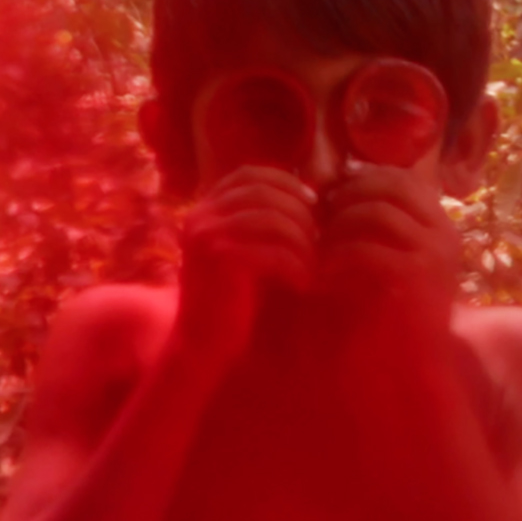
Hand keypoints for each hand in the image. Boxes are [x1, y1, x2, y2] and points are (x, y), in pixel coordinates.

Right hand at [175, 165, 317, 366]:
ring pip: (271, 218)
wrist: (202, 346)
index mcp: (205, 208)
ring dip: (301, 240)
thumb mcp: (246, 249)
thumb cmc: (233, 299)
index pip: (250, 174)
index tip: (314, 204)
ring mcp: (206, 236)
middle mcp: (200, 216)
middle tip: (320, 238)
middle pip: (263, 191)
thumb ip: (265, 219)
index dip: (286, 183)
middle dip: (299, 211)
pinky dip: (295, 264)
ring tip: (315, 263)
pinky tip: (304, 282)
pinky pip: (271, 250)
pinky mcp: (218, 261)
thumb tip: (312, 192)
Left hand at [314, 161, 461, 339]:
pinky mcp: (417, 279)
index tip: (333, 193)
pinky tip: (325, 273)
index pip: (404, 178)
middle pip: (393, 187)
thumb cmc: (397, 313)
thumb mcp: (391, 258)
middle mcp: (445, 234)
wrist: (420, 365)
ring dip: (341, 224)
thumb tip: (339, 182)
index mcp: (441, 225)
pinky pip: (370, 250)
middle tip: (321, 213)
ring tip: (321, 245)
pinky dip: (341, 257)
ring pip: (379, 213)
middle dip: (350, 194)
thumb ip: (376, 225)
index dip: (365, 178)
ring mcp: (435, 254)